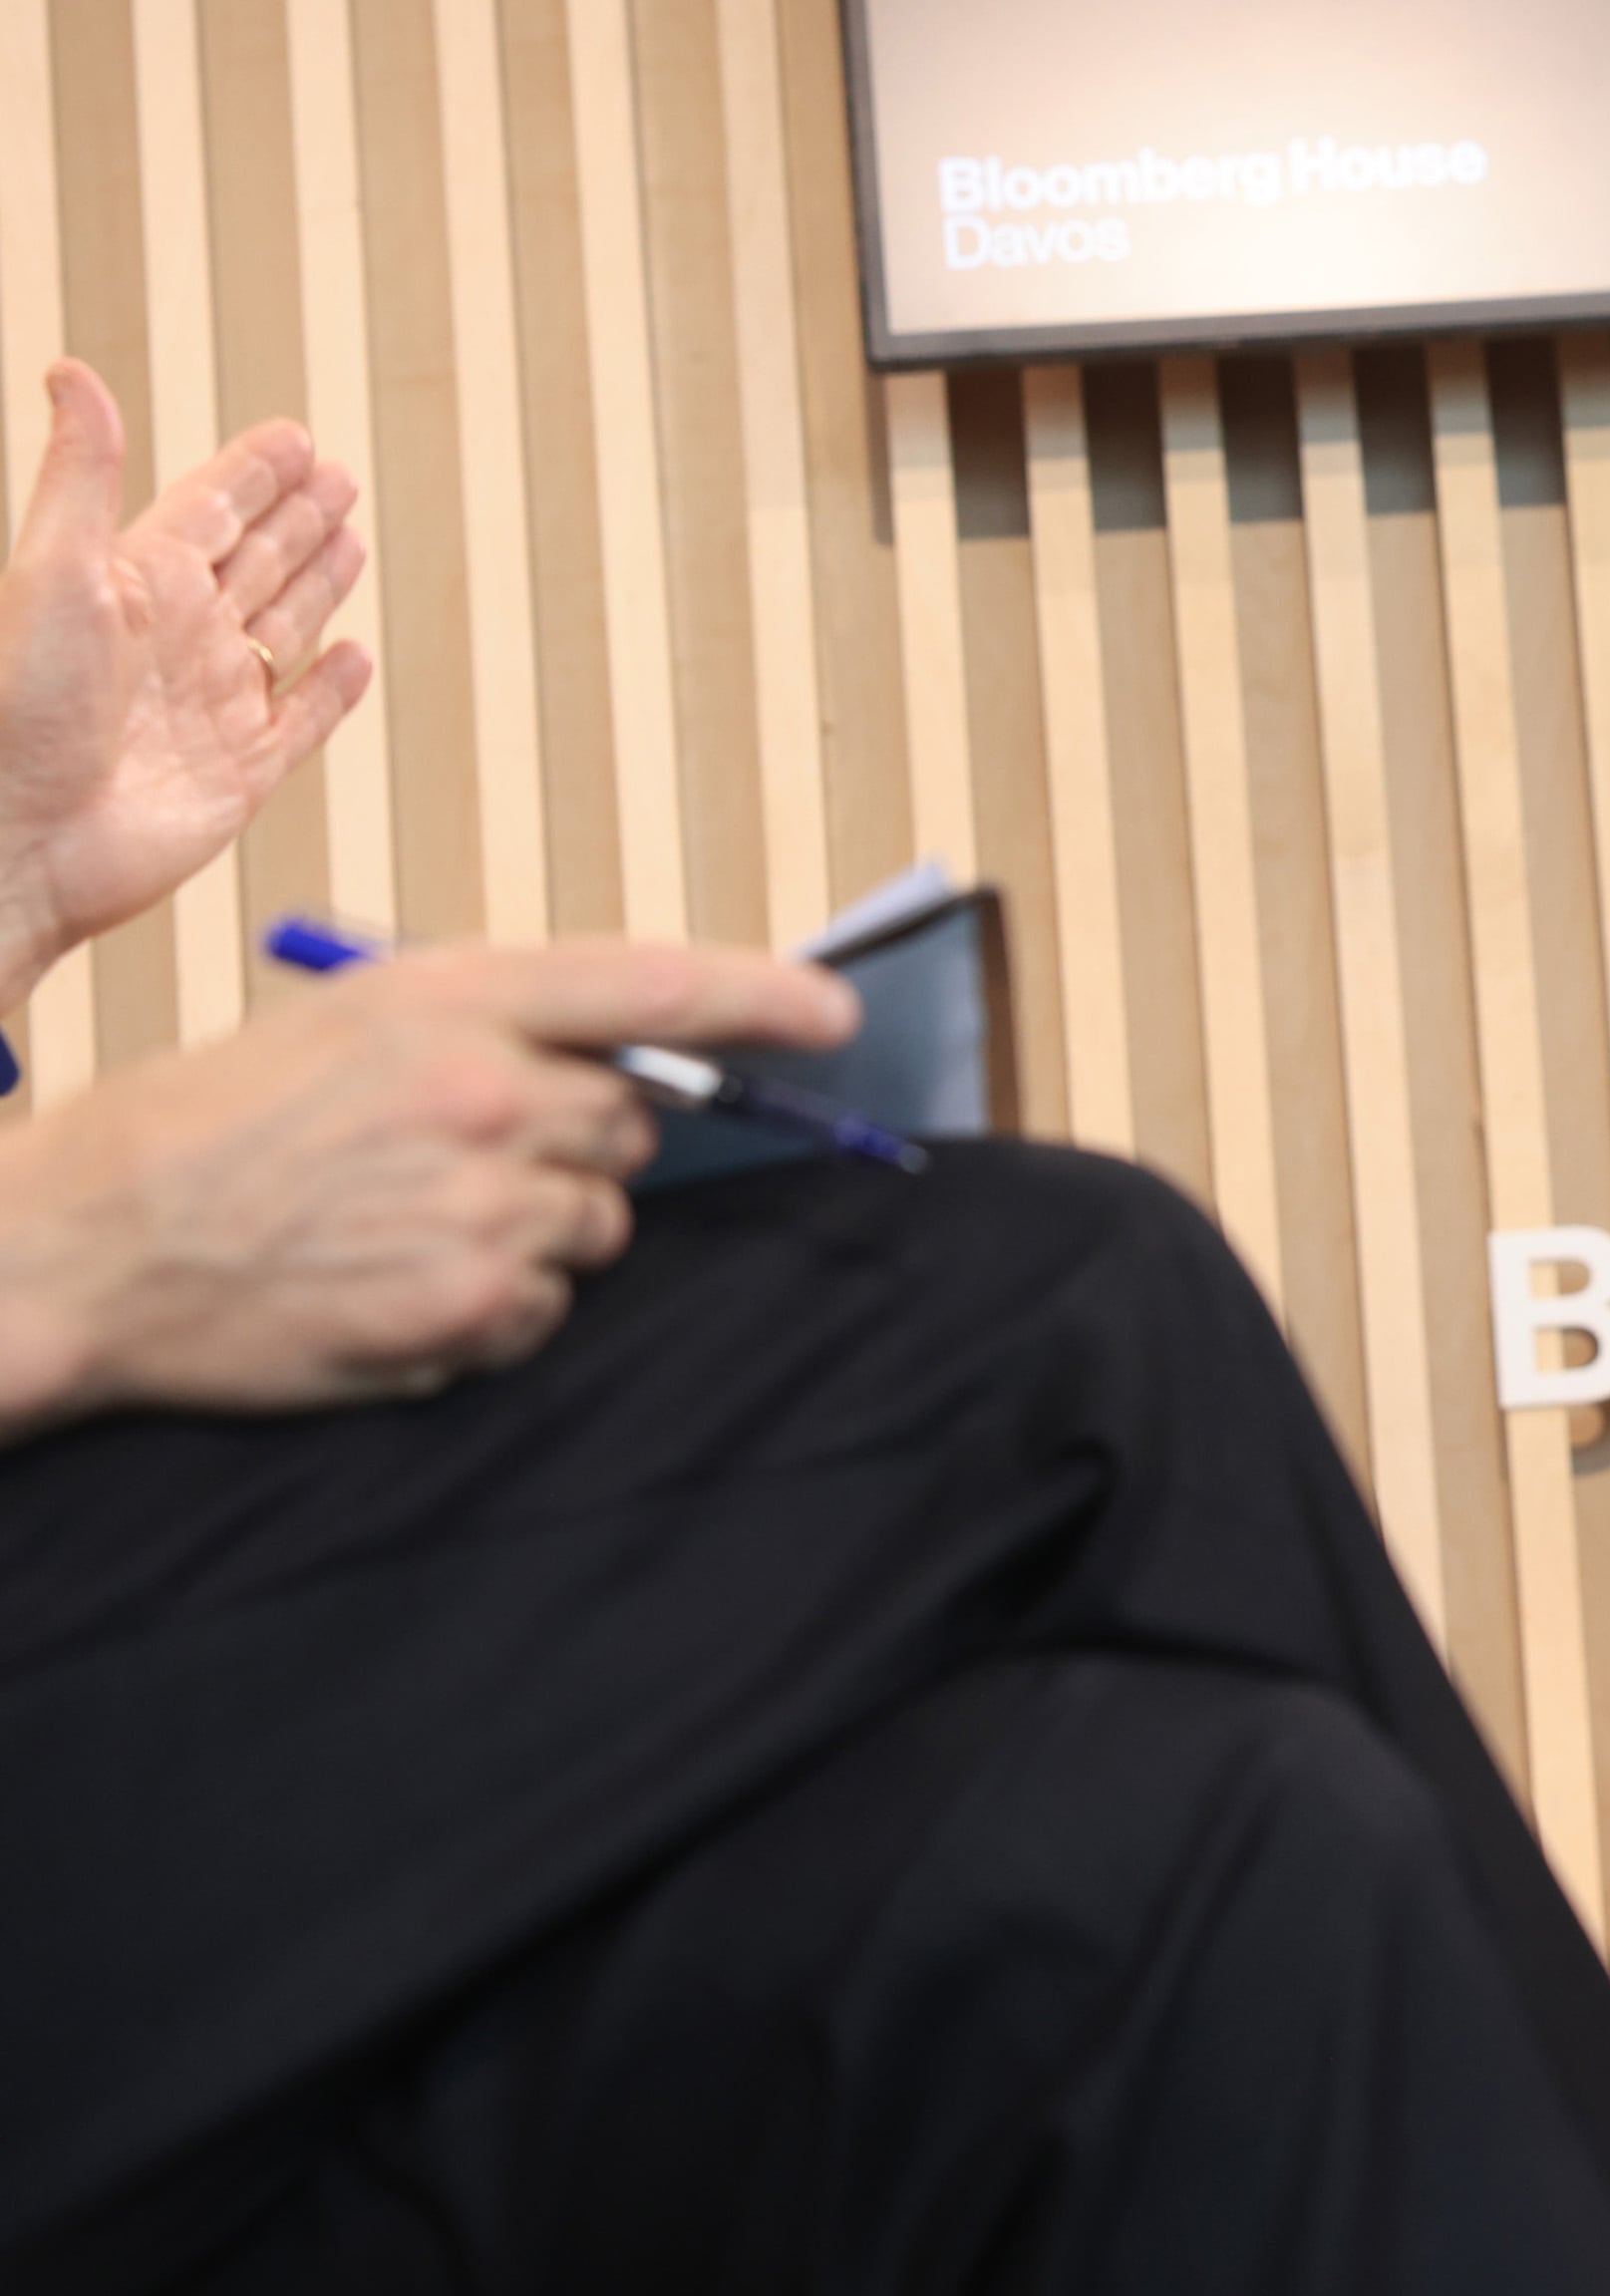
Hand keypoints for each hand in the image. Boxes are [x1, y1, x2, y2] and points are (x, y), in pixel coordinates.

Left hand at [0, 360, 371, 1000]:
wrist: (21, 840)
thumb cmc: (16, 707)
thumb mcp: (53, 570)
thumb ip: (81, 474)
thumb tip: (71, 372)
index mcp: (136, 585)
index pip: (211, 510)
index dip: (254, 472)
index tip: (292, 438)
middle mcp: (178, 639)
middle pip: (256, 560)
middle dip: (298, 516)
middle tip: (335, 476)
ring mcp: (214, 704)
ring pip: (285, 627)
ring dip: (319, 582)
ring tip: (349, 541)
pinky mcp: (243, 771)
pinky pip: (304, 719)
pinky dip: (334, 688)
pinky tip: (350, 658)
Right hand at [0, 941, 857, 1432]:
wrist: (87, 1242)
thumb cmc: (214, 1127)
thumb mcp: (350, 1027)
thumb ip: (495, 1032)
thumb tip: (631, 1076)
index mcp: (451, 998)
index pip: (656, 983)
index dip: (766, 998)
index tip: (835, 1013)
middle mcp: (486, 1093)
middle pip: (633, 1126)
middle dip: (577, 1146)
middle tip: (457, 1157)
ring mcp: (482, 1205)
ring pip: (598, 1226)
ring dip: (534, 1232)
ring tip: (403, 1224)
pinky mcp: (466, 1306)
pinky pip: (547, 1312)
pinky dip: (492, 1310)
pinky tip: (391, 1285)